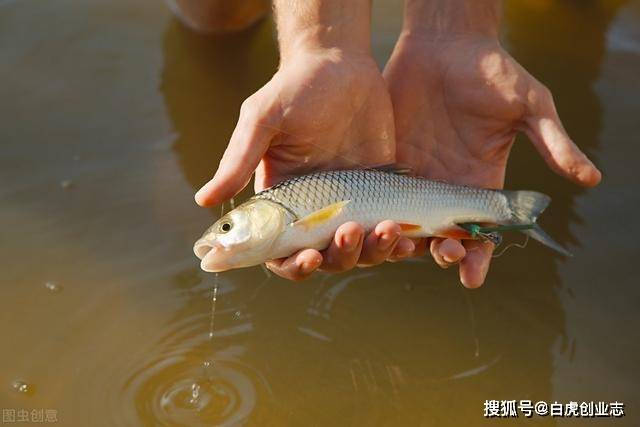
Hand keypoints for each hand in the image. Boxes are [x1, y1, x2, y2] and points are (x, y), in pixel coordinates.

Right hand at [195, 46, 415, 279]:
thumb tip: (202, 200)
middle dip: (339, 256)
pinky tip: (409, 241)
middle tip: (350, 230)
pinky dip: (398, 244)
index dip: (292, 265)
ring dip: (373, 251)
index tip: (308, 257)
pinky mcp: (380, 193)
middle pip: (325, 259)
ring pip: (360, 251)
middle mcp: (315, 211)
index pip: (281, 251)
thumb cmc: (294, 89)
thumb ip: (239, 161)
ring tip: (388, 227)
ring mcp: (350, 204)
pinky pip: (390, 232)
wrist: (341, 64)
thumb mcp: (262, 121)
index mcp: (282, 202)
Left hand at [384, 32, 600, 287]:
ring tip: (403, 246)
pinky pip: (376, 197)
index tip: (472, 278)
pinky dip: (373, 215)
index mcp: (480, 183)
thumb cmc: (491, 72)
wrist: (444, 44)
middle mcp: (445, 187)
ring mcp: (412, 177)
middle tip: (444, 254)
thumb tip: (592, 178)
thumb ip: (552, 141)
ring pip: (405, 223)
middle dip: (443, 253)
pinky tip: (368, 226)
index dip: (478, 257)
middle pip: (441, 235)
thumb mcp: (528, 105)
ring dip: (404, 242)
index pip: (481, 231)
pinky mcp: (386, 163)